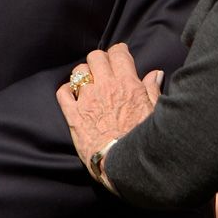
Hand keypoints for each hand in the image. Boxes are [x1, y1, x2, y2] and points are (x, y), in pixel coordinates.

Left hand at [55, 43, 158, 187]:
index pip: (119, 53)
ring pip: (78, 72)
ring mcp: (87, 100)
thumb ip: (152, 91)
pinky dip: (66, 91)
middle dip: (100, 60)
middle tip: (104, 70)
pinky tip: (72, 95)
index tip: (119, 57)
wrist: (124, 165)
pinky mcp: (73, 115)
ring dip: (83, 74)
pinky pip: (63, 93)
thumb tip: (155, 74)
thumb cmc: (143, 141)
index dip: (118, 52)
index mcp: (128, 84)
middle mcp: (106, 87)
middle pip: (96, 57)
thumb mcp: (155, 114)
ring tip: (88, 83)